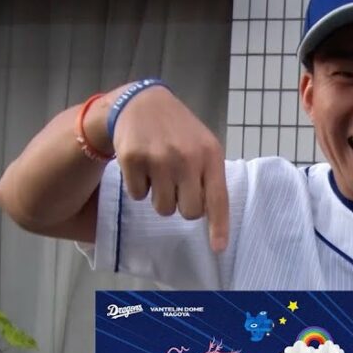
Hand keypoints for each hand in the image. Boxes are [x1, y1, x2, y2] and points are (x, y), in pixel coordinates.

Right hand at [87, 84, 228, 251]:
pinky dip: (139, 186)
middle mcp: (186, 157)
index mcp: (210, 155)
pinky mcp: (133, 159)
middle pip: (189, 212)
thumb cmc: (179, 131)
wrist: (141, 103)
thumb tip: (211, 217)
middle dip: (182, 206)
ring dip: (159, 197)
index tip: (219, 248)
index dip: (219, 226)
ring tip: (159, 172)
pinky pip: (138, 196)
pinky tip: (142, 165)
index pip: (218, 198)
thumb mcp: (203, 146)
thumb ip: (209, 177)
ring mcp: (159, 158)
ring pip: (162, 208)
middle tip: (176, 187)